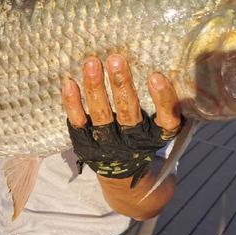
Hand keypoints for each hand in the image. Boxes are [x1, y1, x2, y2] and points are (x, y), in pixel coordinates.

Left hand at [61, 54, 181, 184]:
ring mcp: (107, 143)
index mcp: (156, 136)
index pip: (166, 119)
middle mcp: (132, 141)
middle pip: (128, 112)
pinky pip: (77, 122)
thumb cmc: (143, 138)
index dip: (162, 99)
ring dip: (95, 87)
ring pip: (100, 114)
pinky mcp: (85, 143)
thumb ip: (162, 104)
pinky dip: (72, 103)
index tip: (156, 76)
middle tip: (116, 59)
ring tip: (92, 62)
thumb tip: (160, 62)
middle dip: (121, 85)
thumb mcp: (159, 127)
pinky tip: (69, 83)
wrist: (123, 175)